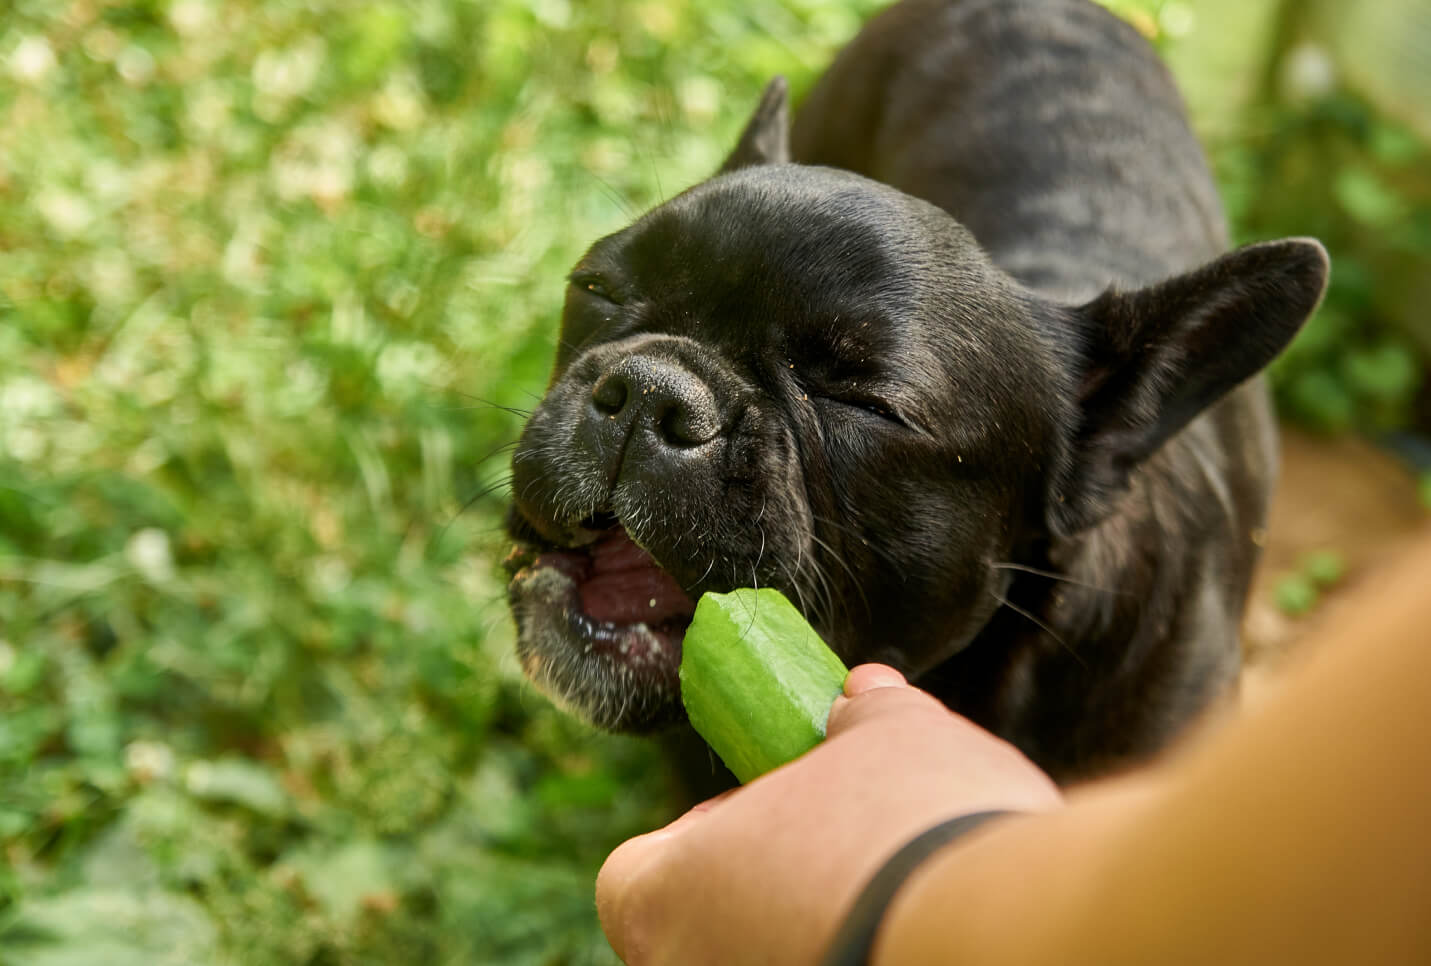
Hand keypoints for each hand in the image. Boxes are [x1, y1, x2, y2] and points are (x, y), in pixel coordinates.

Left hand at [596, 664, 1063, 964]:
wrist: (1000, 938)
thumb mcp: (893, 738)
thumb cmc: (915, 826)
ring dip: (808, 928)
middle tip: (837, 849)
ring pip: (764, 959)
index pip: (637, 873)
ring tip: (892, 894)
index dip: (701, 835)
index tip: (769, 809)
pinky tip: (910, 937)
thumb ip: (863, 717)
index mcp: (665, 901)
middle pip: (704, 928)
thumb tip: (864, 692)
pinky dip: (853, 958)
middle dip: (767, 887)